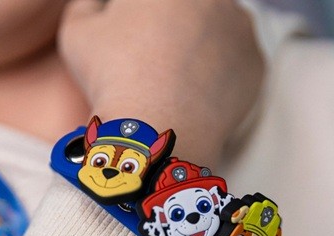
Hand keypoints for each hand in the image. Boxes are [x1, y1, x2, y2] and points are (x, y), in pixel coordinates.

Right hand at [59, 0, 263, 166]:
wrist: (159, 125)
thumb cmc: (113, 76)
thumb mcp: (78, 31)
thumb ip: (88, 3)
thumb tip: (103, 3)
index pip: (148, 6)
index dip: (133, 21)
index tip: (127, 40)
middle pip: (186, 11)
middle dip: (167, 26)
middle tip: (147, 60)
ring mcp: (239, 25)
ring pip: (214, 28)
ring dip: (197, 42)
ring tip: (171, 76)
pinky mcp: (255, 60)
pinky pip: (234, 59)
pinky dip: (218, 70)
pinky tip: (193, 89)